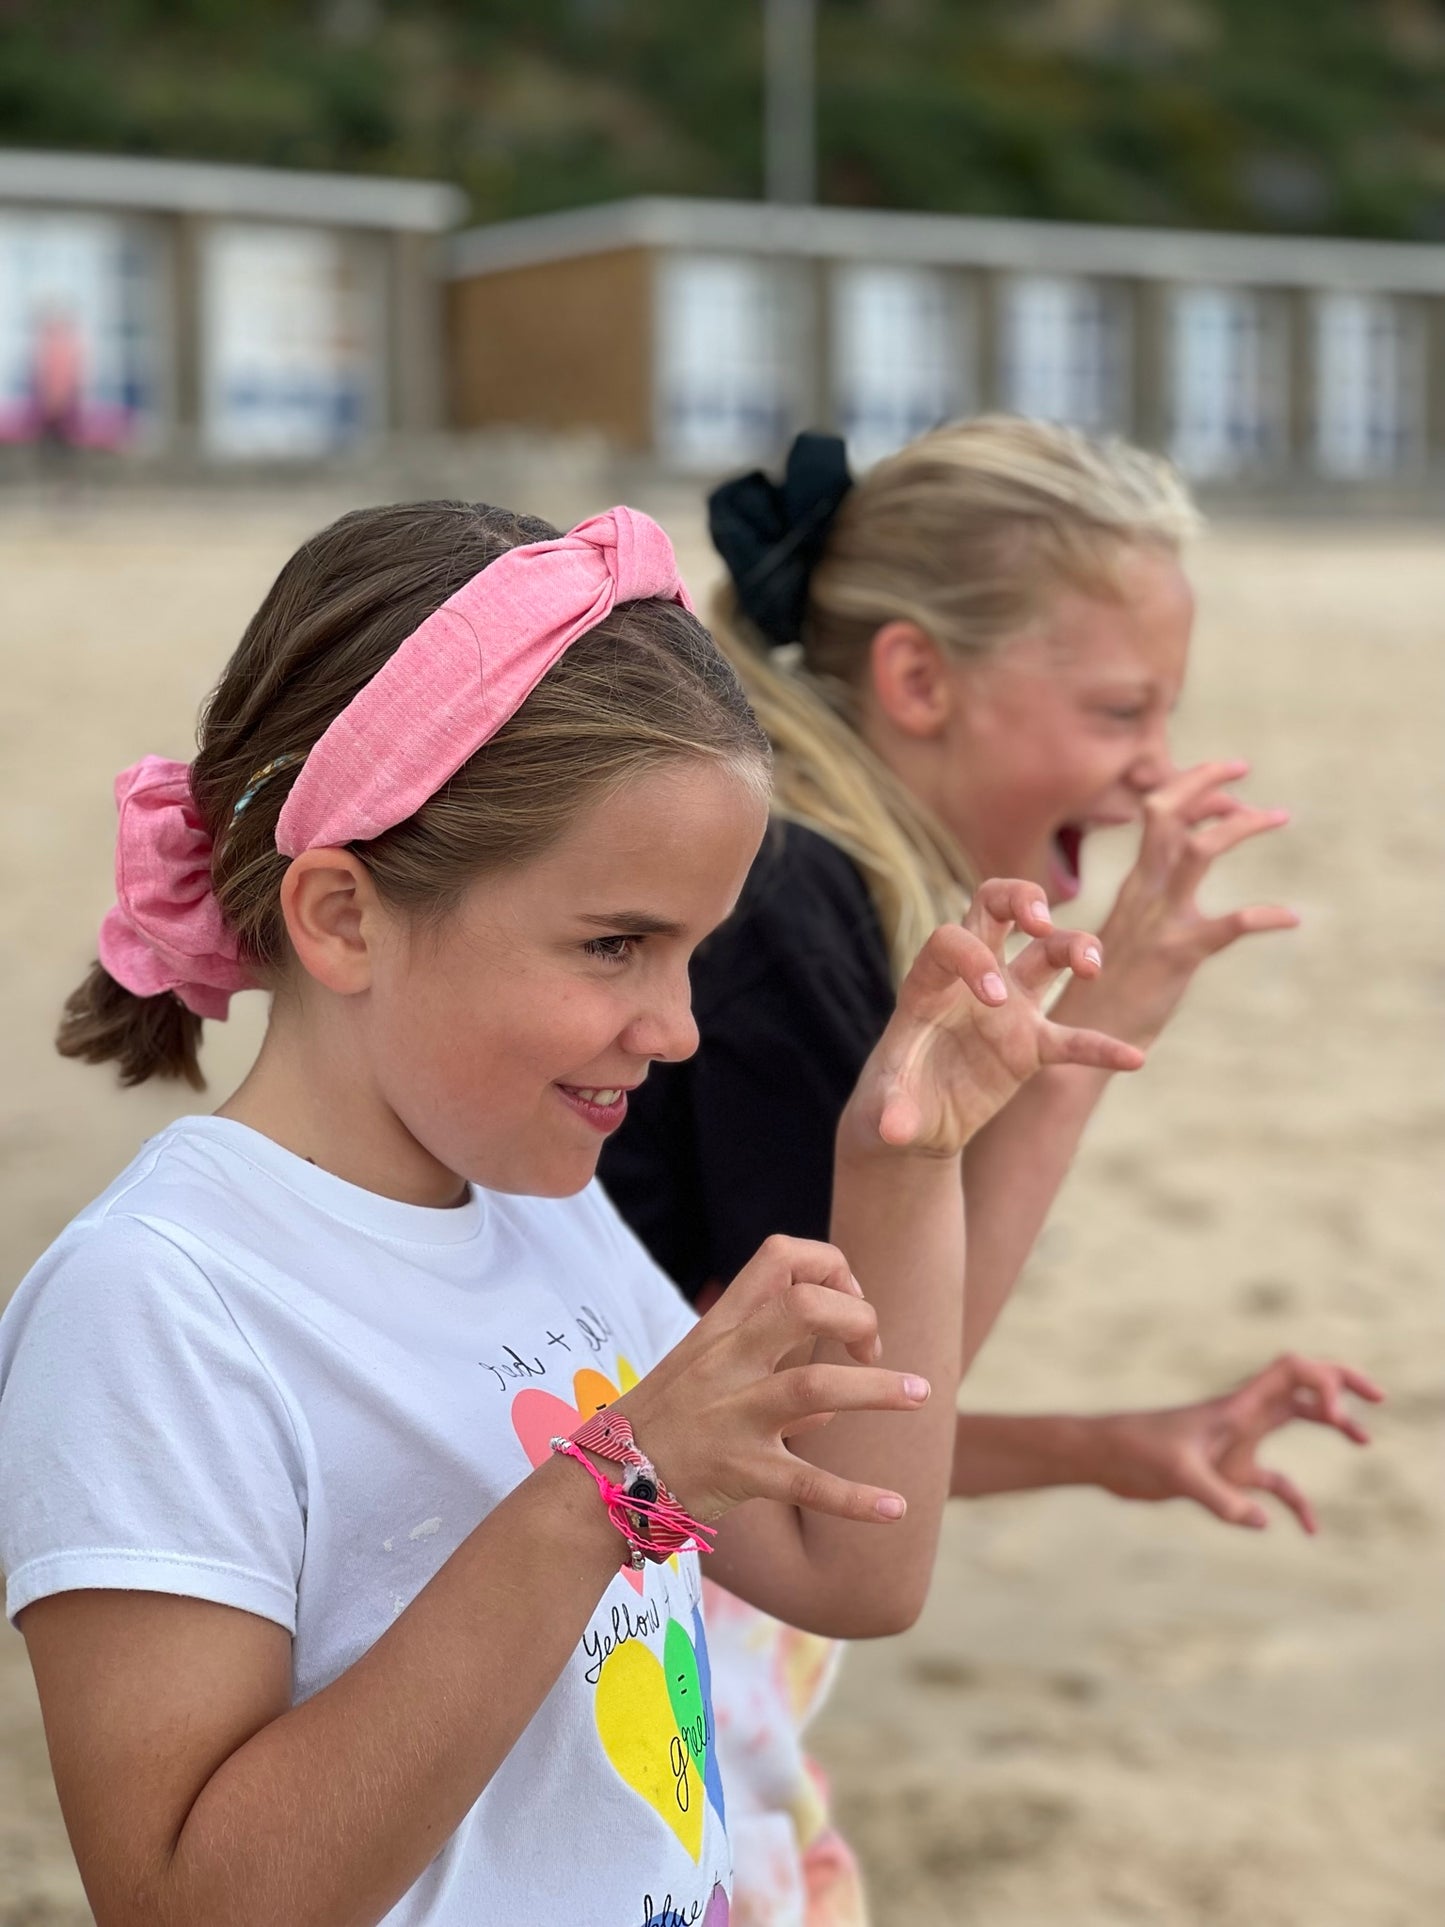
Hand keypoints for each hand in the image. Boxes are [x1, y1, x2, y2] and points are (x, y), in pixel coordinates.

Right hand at [609, 1236, 931, 1525]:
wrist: (607, 1478)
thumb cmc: (665, 1421)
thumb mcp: (704, 1373)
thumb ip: (768, 1373)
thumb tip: (831, 1411)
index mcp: (721, 1327)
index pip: (781, 1257)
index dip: (832, 1267)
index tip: (850, 1304)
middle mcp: (728, 1362)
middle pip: (803, 1307)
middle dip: (857, 1315)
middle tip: (874, 1349)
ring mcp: (733, 1415)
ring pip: (814, 1388)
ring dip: (876, 1389)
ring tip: (922, 1394)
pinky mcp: (739, 1471)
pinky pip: (807, 1483)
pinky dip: (855, 1498)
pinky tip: (896, 1507)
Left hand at [849, 878, 1144, 1155]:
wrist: (916, 1120)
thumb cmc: (894, 1098)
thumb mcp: (885, 1107)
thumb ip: (891, 1113)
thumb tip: (895, 1131)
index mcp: (930, 984)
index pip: (951, 941)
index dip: (974, 958)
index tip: (993, 997)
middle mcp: (971, 981)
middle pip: (996, 908)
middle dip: (1023, 899)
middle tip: (1042, 922)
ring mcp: (1008, 1006)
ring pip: (1048, 954)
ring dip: (1075, 948)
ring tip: (1092, 970)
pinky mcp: (1031, 1042)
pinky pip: (1074, 1038)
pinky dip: (1102, 1047)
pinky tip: (1132, 1059)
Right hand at [1052, 760, 1297, 1049]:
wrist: (1082, 1039)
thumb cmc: (1105, 993)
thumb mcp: (1126, 935)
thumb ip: (1148, 906)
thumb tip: (1174, 887)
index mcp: (1134, 888)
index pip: (1157, 817)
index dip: (1191, 790)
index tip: (1228, 787)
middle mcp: (1143, 893)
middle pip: (1168, 814)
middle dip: (1206, 781)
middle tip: (1243, 769)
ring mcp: (1160, 921)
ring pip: (1197, 850)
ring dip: (1240, 825)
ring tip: (1277, 815)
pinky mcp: (1178, 955)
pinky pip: (1230, 924)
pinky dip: (1265, 914)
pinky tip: (1290, 918)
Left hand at [1091, 1353, 1384, 1531]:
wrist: (1104, 1456)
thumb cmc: (1135, 1451)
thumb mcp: (1178, 1475)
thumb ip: (1219, 1499)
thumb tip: (1260, 1522)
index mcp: (1236, 1406)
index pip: (1290, 1371)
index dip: (1323, 1382)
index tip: (1336, 1417)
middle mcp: (1243, 1418)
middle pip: (1303, 1387)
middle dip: (1341, 1385)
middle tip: (1376, 1398)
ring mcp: (1237, 1443)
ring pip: (1295, 1424)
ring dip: (1330, 1425)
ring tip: (1364, 1439)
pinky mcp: (1228, 1472)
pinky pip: (1275, 1484)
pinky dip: (1295, 1502)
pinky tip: (1307, 1530)